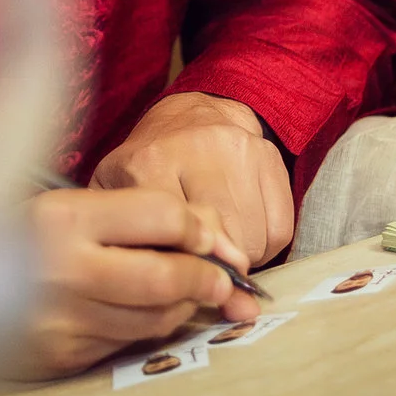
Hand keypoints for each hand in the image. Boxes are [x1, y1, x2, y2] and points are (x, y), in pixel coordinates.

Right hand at [15, 187, 259, 378]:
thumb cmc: (25, 238)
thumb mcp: (74, 206)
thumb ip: (143, 213)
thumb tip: (216, 237)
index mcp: (63, 216)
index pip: (162, 215)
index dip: (200, 228)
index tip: (210, 238)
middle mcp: (61, 268)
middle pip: (166, 277)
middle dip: (208, 279)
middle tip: (222, 280)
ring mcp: (61, 319)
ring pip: (155, 318)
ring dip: (183, 306)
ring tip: (184, 293)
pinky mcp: (62, 356)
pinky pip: (127, 342)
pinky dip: (147, 327)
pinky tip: (140, 312)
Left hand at [89, 91, 292, 268]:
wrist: (194, 113)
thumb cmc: (150, 161)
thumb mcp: (115, 188)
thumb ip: (121, 230)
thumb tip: (146, 283)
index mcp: (148, 162)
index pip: (170, 233)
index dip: (178, 268)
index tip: (177, 282)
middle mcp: (198, 151)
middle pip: (217, 243)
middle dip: (211, 269)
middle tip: (201, 269)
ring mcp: (239, 152)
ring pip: (253, 242)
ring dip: (240, 259)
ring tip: (221, 246)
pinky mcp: (270, 158)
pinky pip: (280, 230)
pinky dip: (265, 246)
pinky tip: (245, 235)